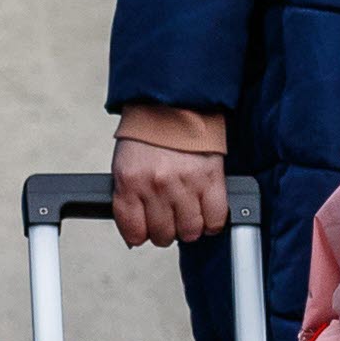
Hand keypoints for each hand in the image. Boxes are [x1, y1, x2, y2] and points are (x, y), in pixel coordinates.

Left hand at [111, 126, 230, 248]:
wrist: (171, 106)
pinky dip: (212, 222)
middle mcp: (157, 185)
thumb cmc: (148, 136)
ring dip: (189, 228)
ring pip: (190, 231)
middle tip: (168, 220)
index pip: (134, 231)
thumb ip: (128, 199)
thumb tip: (136, 232)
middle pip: (163, 235)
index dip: (140, 235)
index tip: (145, 230)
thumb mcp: (124, 166)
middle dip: (165, 232)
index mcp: (130, 182)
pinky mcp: (211, 179)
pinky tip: (206, 213)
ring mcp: (185, 183)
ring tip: (187, 215)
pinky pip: (215, 218)